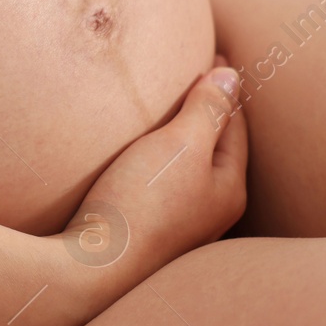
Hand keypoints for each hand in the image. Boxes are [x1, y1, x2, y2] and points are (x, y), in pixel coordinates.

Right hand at [63, 60, 247, 274]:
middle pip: (215, 149)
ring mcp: (179, 227)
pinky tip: (139, 159)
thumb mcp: (180, 146)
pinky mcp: (147, 235)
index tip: (211, 54)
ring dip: (183, 139)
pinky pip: (163, 185)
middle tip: (195, 77)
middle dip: (208, 114)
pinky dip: (160, 162)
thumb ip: (208, 110)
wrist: (91, 271)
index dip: (223, 87)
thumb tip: (233, 77)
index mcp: (228, 189)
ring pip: (189, 169)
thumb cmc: (141, 204)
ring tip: (167, 111)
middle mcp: (211, 212)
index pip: (235, 125)